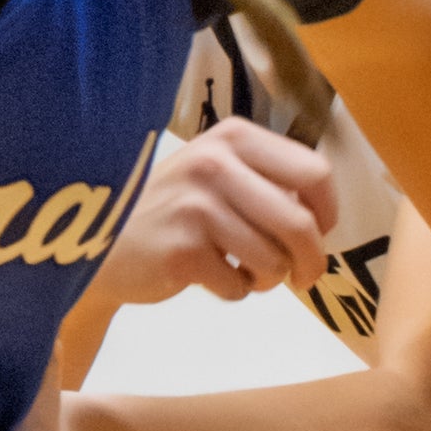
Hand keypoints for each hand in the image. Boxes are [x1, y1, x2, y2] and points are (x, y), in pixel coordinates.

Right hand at [95, 123, 337, 308]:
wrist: (102, 238)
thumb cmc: (172, 209)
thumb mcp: (215, 171)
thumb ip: (266, 181)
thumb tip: (323, 222)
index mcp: (234, 138)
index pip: (314, 172)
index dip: (327, 211)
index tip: (319, 232)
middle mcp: (216, 165)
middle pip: (300, 224)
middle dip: (311, 260)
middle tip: (305, 276)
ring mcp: (196, 208)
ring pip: (272, 261)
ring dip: (267, 278)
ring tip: (245, 272)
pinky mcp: (181, 251)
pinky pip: (237, 286)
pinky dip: (233, 291)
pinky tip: (210, 276)